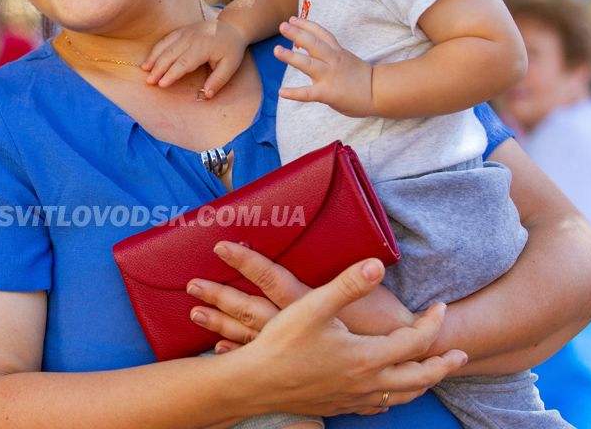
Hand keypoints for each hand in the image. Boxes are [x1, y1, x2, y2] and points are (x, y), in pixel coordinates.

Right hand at [142, 16, 247, 97]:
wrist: (232, 27)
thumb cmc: (231, 49)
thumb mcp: (230, 66)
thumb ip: (218, 81)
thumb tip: (206, 95)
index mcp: (203, 47)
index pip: (184, 62)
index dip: (172, 74)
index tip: (162, 84)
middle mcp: (191, 38)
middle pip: (170, 54)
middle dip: (158, 68)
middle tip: (149, 81)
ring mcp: (184, 32)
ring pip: (165, 45)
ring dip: (154, 57)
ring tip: (144, 70)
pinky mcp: (181, 30)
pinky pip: (166, 39)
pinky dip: (156, 49)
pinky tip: (150, 59)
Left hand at [188, 241, 415, 350]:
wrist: (399, 356)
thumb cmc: (382, 317)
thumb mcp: (366, 284)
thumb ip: (346, 262)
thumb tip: (340, 231)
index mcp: (308, 303)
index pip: (269, 277)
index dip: (245, 261)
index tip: (221, 247)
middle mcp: (294, 327)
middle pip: (248, 309)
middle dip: (219, 296)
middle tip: (191, 285)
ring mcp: (291, 347)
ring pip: (247, 333)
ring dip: (220, 323)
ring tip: (196, 313)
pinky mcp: (294, 359)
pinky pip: (258, 355)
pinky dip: (237, 349)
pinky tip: (219, 346)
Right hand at [207, 250, 464, 415]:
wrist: (255, 383)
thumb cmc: (283, 343)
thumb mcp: (315, 306)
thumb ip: (349, 284)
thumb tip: (378, 264)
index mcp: (368, 357)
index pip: (415, 342)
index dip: (433, 324)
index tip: (440, 308)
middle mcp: (368, 382)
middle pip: (419, 377)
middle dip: (443, 365)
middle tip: (460, 354)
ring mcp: (354, 398)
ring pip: (402, 395)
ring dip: (423, 383)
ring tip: (433, 374)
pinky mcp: (340, 406)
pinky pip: (378, 406)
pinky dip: (393, 397)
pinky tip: (388, 393)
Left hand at [274, 17, 373, 116]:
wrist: (380, 93)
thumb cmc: (363, 78)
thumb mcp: (348, 60)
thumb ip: (333, 56)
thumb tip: (317, 53)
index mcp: (338, 53)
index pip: (322, 34)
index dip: (307, 25)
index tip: (293, 18)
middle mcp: (333, 61)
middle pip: (314, 44)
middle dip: (298, 34)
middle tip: (283, 26)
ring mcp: (330, 76)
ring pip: (308, 64)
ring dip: (291, 56)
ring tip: (276, 50)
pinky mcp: (328, 93)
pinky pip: (308, 93)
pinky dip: (294, 93)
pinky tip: (281, 92)